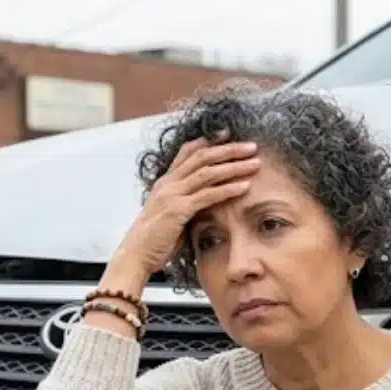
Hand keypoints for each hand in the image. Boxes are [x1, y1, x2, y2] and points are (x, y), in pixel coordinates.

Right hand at [108, 139, 260, 285]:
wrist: (135, 254)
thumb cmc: (155, 239)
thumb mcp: (171, 214)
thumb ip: (186, 202)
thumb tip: (206, 200)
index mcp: (166, 181)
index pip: (187, 152)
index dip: (208, 141)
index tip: (228, 134)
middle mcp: (168, 183)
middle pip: (202, 156)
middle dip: (229, 149)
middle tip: (251, 146)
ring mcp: (172, 195)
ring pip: (207, 172)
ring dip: (234, 166)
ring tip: (255, 163)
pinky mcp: (178, 210)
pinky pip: (207, 195)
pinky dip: (228, 189)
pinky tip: (245, 186)